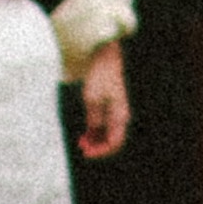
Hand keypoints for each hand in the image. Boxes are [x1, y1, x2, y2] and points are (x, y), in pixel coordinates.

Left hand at [71, 37, 131, 161]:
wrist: (111, 52)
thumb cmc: (104, 70)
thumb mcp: (92, 95)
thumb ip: (94, 118)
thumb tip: (91, 136)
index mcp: (120, 114)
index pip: (114, 142)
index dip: (100, 150)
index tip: (85, 152)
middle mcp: (122, 115)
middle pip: (112, 140)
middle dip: (96, 146)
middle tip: (81, 147)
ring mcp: (118, 109)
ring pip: (109, 132)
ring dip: (96, 139)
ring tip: (81, 140)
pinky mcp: (113, 103)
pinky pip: (107, 122)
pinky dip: (96, 130)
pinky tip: (87, 131)